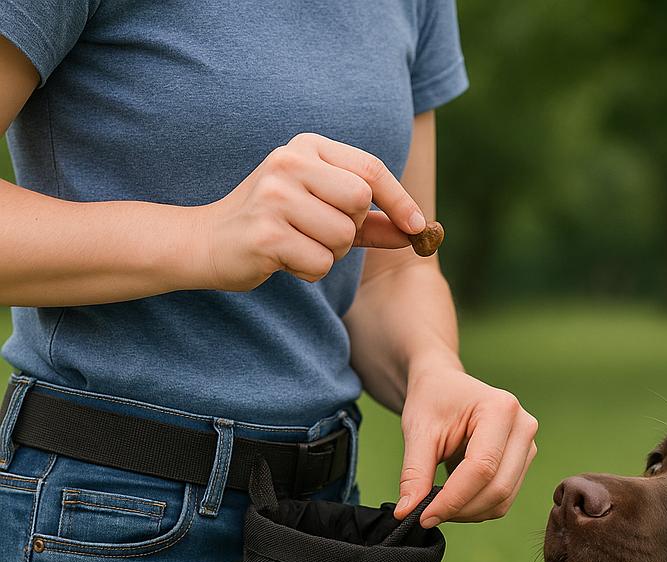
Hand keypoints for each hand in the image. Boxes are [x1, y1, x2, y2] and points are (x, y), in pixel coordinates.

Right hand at [194, 133, 425, 290]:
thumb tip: (419, 231)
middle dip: (352, 230)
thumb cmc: (275, 226)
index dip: (400, 200)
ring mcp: (275, 196)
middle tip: (321, 233)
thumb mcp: (323, 212)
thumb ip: (371, 222)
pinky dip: (309, 271)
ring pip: (342, 237)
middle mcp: (289, 162)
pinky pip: (320, 263)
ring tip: (298, 245)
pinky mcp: (266, 233)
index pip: (370, 169)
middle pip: (360, 203)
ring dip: (329, 254)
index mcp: (306, 147)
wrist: (209, 242)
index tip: (418, 226)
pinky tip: (283, 260)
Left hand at [396, 357, 538, 528]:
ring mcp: (528, 446)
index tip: (422, 516)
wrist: (445, 385)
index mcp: (500, 409)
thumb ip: (414, 474)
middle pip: (498, 488)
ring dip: (468, 513)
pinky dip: (477, 508)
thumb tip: (407, 513)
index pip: (481, 467)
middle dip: (460, 510)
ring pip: (503, 500)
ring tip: (437, 504)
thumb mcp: (417, 432)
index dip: (452, 498)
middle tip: (426, 515)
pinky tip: (454, 499)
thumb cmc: (431, 400)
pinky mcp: (523, 462)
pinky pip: (504, 499)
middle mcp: (523, 427)